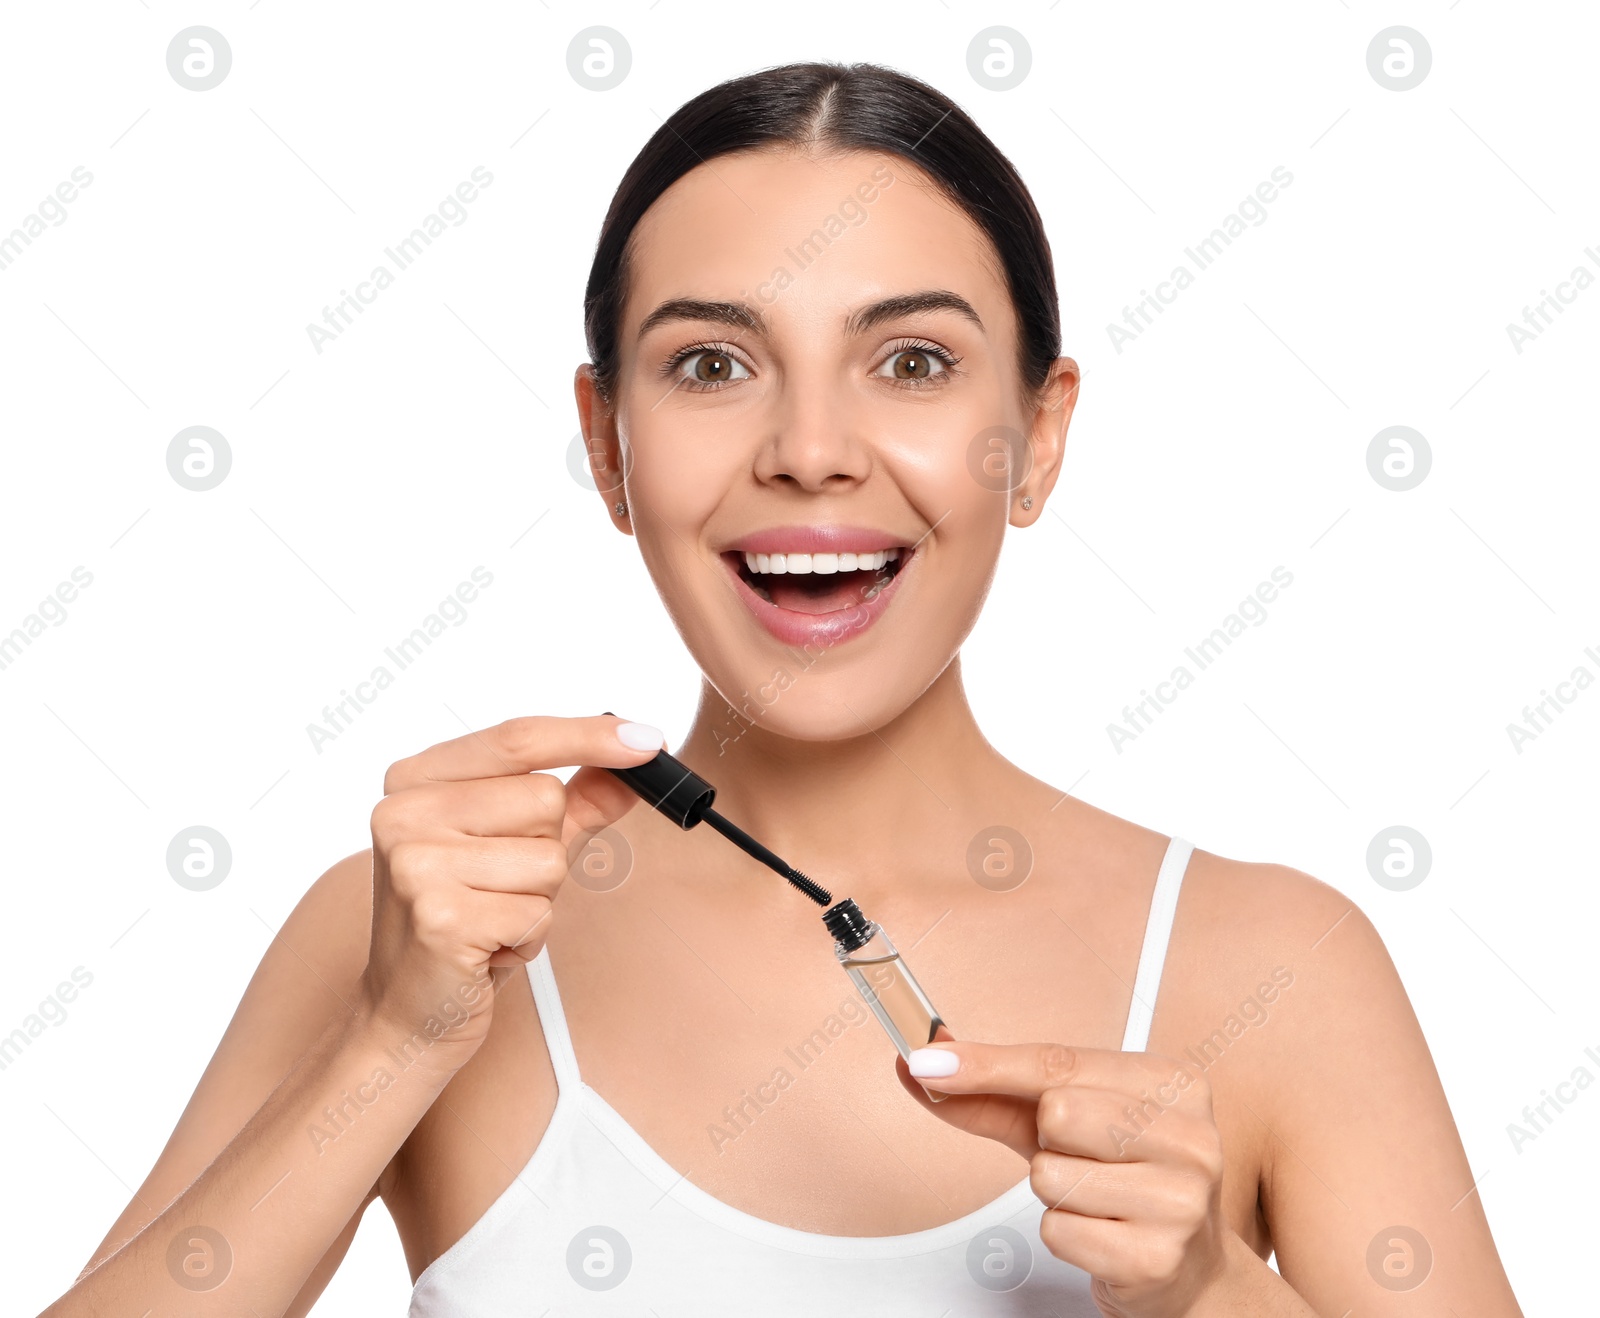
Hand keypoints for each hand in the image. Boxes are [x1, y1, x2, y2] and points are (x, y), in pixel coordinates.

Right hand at [359, 713, 663, 1067]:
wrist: (405, 1016)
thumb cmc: (463, 926)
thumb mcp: (519, 849)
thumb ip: (576, 800)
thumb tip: (637, 752)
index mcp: (415, 780)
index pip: (518, 737)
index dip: (589, 736)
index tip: (649, 739)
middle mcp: (403, 812)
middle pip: (545, 798)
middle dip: (547, 851)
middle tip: (499, 889)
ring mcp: (416, 864)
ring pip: (549, 859)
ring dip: (537, 902)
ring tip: (490, 922)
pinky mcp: (439, 918)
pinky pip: (538, 913)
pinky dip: (528, 940)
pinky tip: (486, 953)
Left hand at [895, 1041, 1230, 1317]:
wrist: (1188, 1266)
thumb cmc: (1122, 1177)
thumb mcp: (1065, 1124)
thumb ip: (995, 1091)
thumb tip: (928, 1061)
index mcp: (1172, 1084)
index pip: (1059, 1063)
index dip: (986, 1063)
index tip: (928, 1060)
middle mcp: (1190, 1136)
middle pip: (1055, 1113)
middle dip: (1045, 1141)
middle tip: (1083, 1159)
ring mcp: (1180, 1201)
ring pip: (1050, 1176)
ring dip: (1052, 1192)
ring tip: (1095, 1199)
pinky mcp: (1156, 1258)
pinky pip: (1057, 1231)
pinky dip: (1062, 1235)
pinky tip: (1101, 1233)